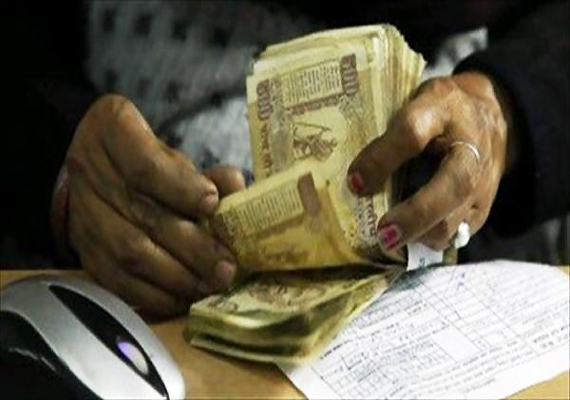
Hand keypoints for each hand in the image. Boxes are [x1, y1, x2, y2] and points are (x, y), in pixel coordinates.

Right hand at [65, 94, 244, 315]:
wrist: (95, 168)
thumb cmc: (145, 158)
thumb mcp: (172, 152)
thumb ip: (203, 172)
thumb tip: (234, 188)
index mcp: (113, 130)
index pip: (144, 164)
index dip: (180, 188)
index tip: (212, 204)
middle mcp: (91, 171)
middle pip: (142, 214)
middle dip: (191, 246)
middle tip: (226, 266)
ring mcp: (83, 213)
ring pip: (128, 251)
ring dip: (176, 275)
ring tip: (210, 284)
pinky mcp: (85, 250)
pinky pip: (115, 280)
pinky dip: (153, 294)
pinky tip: (183, 298)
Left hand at [347, 72, 514, 251]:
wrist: (489, 115)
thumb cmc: (438, 113)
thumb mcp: (412, 107)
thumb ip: (387, 141)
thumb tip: (356, 183)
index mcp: (445, 112)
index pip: (413, 133)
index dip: (382, 159)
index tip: (355, 183)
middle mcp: (471, 150)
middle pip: (453, 186)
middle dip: (415, 216)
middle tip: (383, 235)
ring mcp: (483, 182)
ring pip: (458, 218)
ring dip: (422, 235)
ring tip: (392, 238)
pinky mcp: (482, 208)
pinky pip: (458, 234)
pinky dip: (431, 241)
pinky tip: (411, 238)